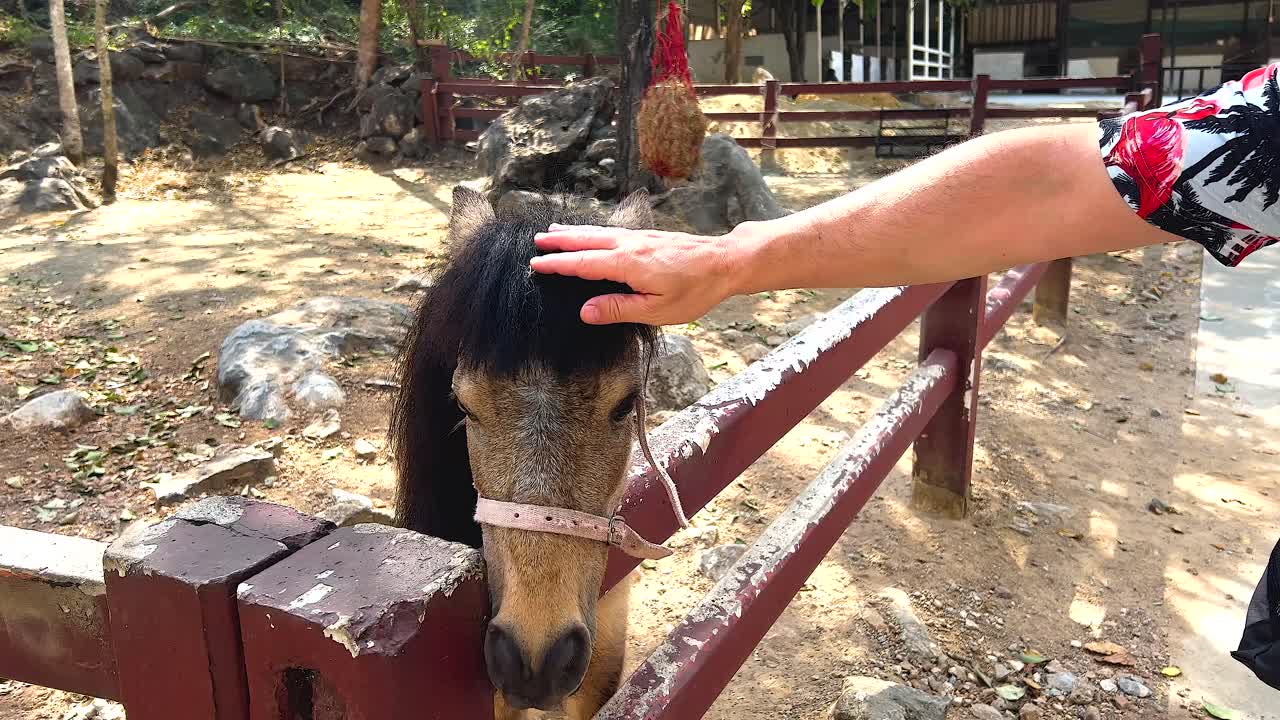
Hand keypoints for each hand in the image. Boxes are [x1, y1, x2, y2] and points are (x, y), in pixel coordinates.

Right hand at [531, 224, 742, 325]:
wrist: (725, 262)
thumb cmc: (695, 291)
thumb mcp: (657, 311)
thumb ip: (619, 309)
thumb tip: (585, 311)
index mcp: (627, 264)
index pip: (582, 264)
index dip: (557, 264)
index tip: (536, 264)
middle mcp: (629, 245)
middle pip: (586, 241)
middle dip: (560, 241)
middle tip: (536, 241)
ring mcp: (640, 238)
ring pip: (599, 233)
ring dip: (575, 232)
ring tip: (555, 231)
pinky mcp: (649, 236)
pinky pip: (612, 231)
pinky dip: (594, 232)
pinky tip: (593, 234)